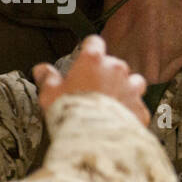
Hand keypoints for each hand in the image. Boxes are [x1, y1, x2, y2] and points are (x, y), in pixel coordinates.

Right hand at [33, 36, 150, 126]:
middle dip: (105, 75)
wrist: (94, 138)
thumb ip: (48, 79)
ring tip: (112, 102)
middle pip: (114, 65)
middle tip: (93, 90)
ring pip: (133, 82)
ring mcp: (131, 88)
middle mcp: (116, 70)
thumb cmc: (72, 113)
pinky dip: (131, 112)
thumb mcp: (50, 94)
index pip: (94, 43)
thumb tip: (42, 71)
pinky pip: (138, 106)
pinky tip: (120, 120)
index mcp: (93, 61)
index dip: (90, 49)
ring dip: (125, 89)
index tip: (86, 56)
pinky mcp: (140, 108)